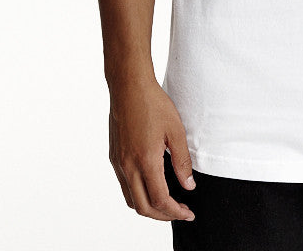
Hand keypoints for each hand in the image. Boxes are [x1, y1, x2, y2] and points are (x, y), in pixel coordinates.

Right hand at [108, 76, 196, 222]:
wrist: (129, 87)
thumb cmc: (153, 104)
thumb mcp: (176, 131)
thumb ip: (182, 161)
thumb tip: (188, 186)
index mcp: (145, 161)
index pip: (160, 200)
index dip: (175, 212)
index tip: (188, 213)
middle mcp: (128, 166)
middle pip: (142, 207)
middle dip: (162, 216)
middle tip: (180, 213)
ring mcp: (118, 162)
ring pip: (131, 199)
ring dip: (148, 207)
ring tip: (167, 204)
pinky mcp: (114, 156)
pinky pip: (124, 185)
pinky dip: (138, 194)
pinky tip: (151, 185)